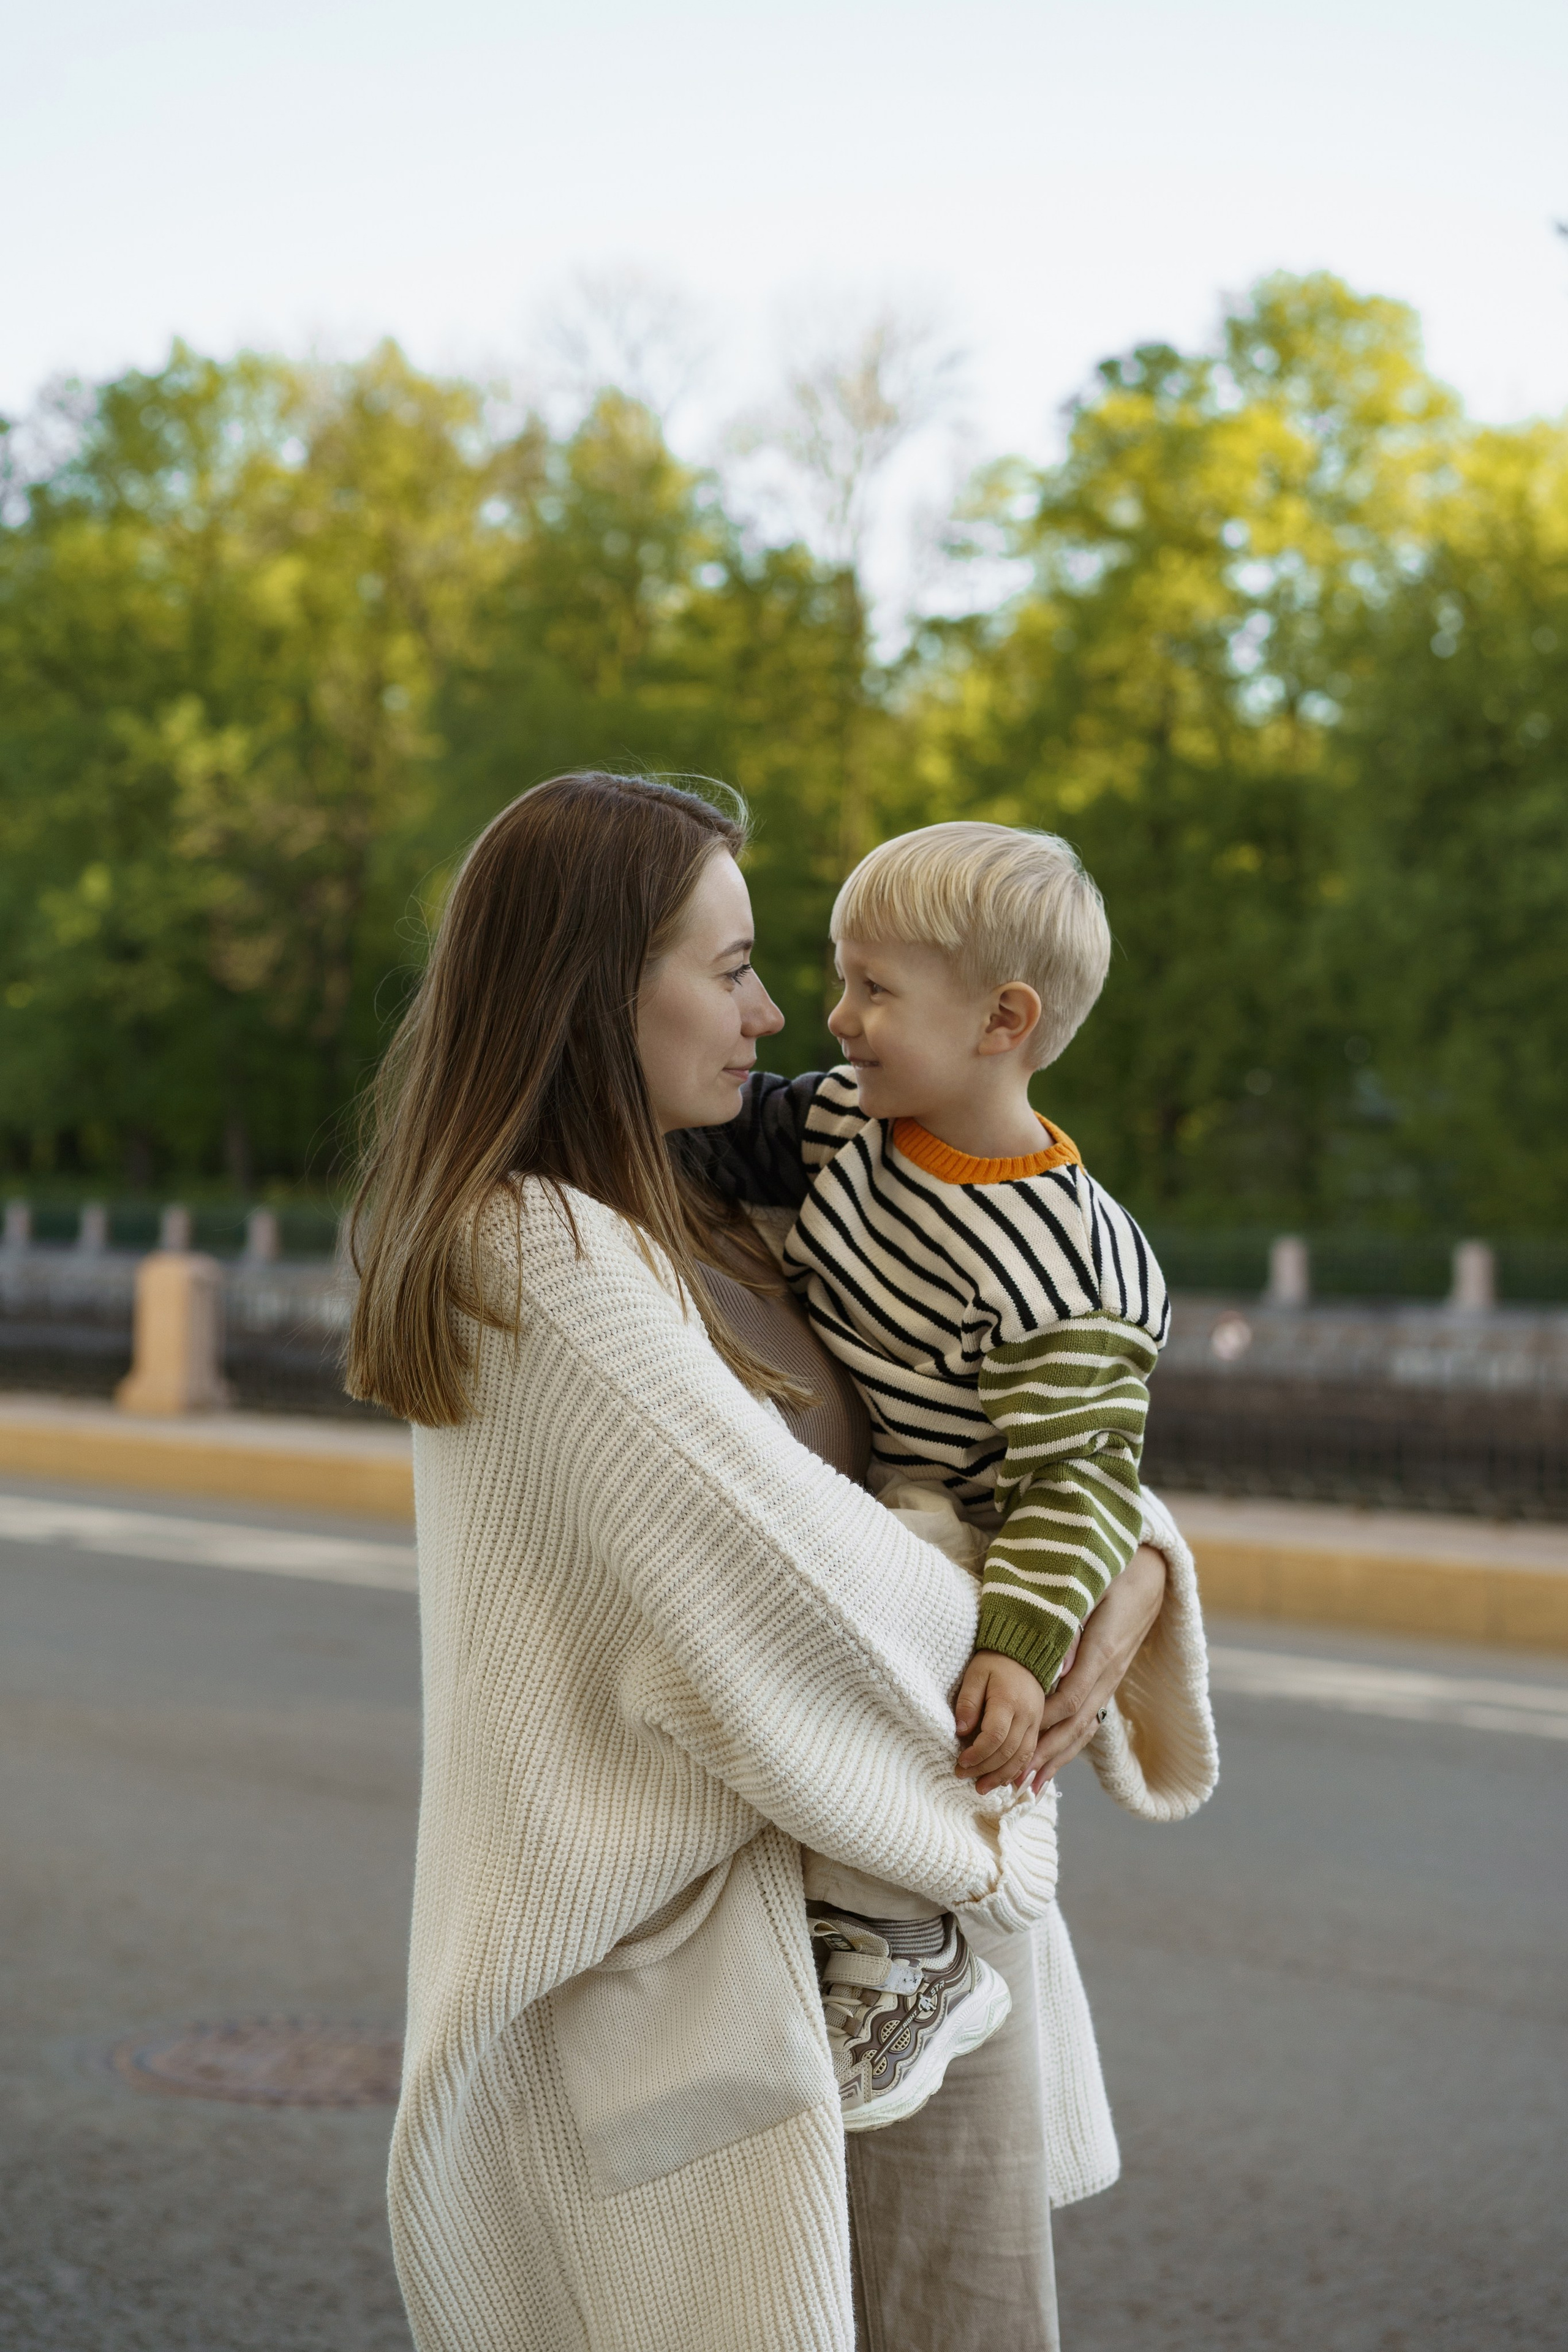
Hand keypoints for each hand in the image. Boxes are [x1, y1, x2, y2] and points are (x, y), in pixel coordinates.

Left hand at [953, 1652, 1046, 1794]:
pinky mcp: (1038, 1726)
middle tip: (962, 1776)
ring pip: (1022, 1758)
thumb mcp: (975, 1674)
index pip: (994, 1737)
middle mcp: (1027, 1715)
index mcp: (1009, 1701)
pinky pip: (1030, 1753)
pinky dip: (1016, 1770)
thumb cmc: (994, 1662)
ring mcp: (1036, 1722)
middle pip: (1007, 1752)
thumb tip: (961, 1731)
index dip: (976, 1754)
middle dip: (984, 1769)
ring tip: (981, 1787)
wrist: (1024, 1652)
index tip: (960, 1761)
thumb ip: (968, 1702)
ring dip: (1001, 1776)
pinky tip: (1003, 1780)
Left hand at [1020, 1543, 1167, 1793]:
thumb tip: (1055, 1668)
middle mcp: (1108, 1674)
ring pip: (1081, 1730)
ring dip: (1052, 1759)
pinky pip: (1088, 1720)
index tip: (1009, 1741)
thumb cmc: (1114, 1570)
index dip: (1039, 1723)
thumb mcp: (1093, 1587)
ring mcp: (1111, 1680)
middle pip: (1072, 1725)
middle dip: (1038, 1754)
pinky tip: (1050, 1765)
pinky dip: (1068, 1746)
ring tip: (1024, 1787)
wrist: (1154, 1573)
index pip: (1068, 1700)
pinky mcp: (1108, 1681)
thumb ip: (1072, 1624)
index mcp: (1102, 1652)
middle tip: (1005, 1780)